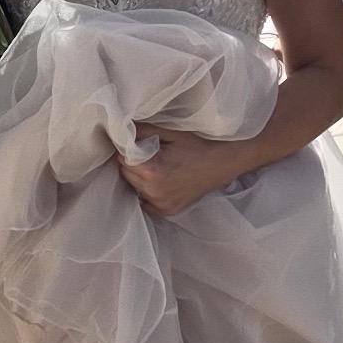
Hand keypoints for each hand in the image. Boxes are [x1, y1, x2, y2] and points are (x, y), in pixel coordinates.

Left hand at [118, 124, 239, 214]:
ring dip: (139, 179)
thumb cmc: (196, 146)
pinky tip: (162, 182)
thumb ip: (143, 131)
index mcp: (152, 171)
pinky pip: (145, 202)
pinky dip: (148, 192)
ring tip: (158, 169)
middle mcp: (154, 191)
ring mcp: (161, 204)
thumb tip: (121, 131)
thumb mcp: (170, 134)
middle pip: (126, 175)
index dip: (128, 151)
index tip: (138, 146)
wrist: (221, 164)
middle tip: (149, 156)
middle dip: (132, 165)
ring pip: (135, 188)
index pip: (122, 160)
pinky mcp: (167, 211)